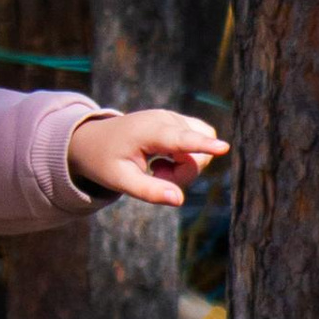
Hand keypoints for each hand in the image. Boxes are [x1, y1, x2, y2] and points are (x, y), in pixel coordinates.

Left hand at [68, 108, 228, 206]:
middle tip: (155, 176)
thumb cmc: (105, 162)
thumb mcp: (120, 181)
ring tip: (158, 168)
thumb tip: (179, 200)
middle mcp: (166, 118)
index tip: (224, 148)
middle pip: (197, 153)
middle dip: (183, 174)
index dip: (203, 146)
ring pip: (201, 148)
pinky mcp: (179, 121)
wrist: (94, 140)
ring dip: (186, 166)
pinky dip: (187, 156)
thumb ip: (149, 191)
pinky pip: (198, 142)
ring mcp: (174, 117)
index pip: (181, 140)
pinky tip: (165, 158)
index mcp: (148, 131)